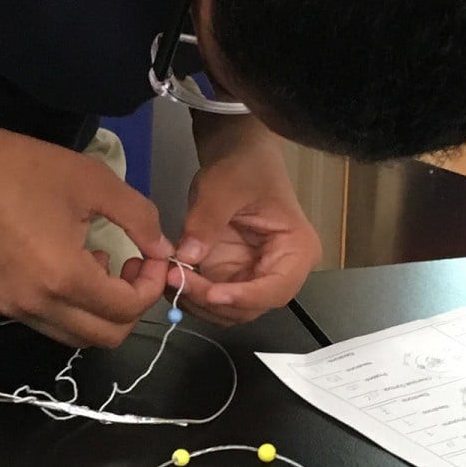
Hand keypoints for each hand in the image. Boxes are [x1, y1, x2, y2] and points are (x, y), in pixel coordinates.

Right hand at [0, 127, 172, 348]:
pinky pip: (44, 321)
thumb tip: (163, 250)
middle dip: (130, 306)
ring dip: (98, 309)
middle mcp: (37, 305)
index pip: (126, 310)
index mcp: (64, 277)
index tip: (151, 256)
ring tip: (98, 263)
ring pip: (74, 335)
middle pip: (104, 337)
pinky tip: (62, 263)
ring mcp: (12, 308)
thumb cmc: (28, 169)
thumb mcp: (96, 183)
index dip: (150, 287)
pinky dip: (67, 305)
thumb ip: (140, 219)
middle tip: (131, 266)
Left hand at [170, 118, 322, 325]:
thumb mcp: (223, 187)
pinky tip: (171, 277)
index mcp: (297, 250)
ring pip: (229, 311)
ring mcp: (253, 276)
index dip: (243, 298)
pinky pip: (212, 299)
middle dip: (212, 301)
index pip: (275, 289)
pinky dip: (191, 295)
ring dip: (197, 302)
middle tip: (176, 279)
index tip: (211, 294)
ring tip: (168, 275)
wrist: (236, 155)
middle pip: (250, 306)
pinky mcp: (231, 276)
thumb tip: (188, 256)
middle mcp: (280, 271)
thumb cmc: (243, 166)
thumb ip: (207, 221)